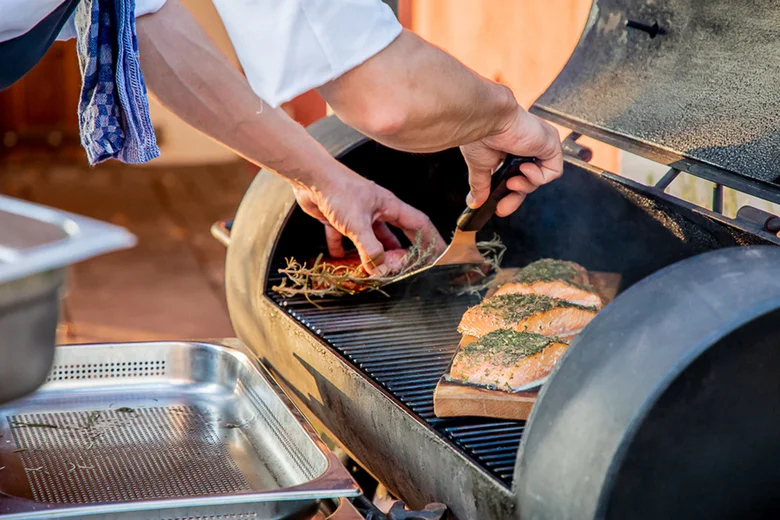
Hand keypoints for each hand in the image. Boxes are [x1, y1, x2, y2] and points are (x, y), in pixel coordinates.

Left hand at [293, 166, 444, 275]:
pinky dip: (343, 249)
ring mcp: (359, 214)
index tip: (438, 254)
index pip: (419, 224)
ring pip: (372, 238)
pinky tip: (340, 257)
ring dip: (374, 253)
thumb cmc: (338, 191)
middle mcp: (377, 210)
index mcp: (389, 206)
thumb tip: (379, 269)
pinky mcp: (340, 218)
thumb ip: (370, 249)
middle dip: (401, 251)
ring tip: (375, 269)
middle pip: (397, 234)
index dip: (431, 239)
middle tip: (400, 267)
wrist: (311, 177)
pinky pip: (345, 237)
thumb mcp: (358, 224)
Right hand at [461, 106, 562, 215]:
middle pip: (528, 181)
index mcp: (510, 149)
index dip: (508, 194)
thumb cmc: (481, 132)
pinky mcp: (551, 144)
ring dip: (525, 185)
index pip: (515, 177)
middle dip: (515, 196)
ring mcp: (540, 145)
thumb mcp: (480, 165)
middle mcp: (526, 146)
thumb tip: (474, 202)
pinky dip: (538, 177)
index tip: (498, 206)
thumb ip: (480, 185)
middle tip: (503, 207)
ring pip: (540, 178)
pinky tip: (525, 169)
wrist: (486, 120)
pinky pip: (553, 171)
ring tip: (511, 180)